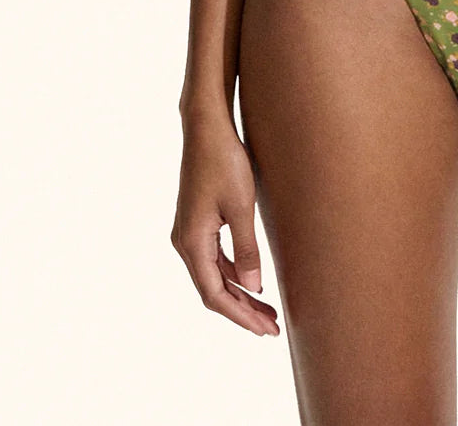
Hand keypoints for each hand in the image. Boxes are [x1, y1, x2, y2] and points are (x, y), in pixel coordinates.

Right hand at [171, 113, 279, 336]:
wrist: (207, 129)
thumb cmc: (225, 162)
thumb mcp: (241, 207)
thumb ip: (247, 250)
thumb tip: (254, 288)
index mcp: (192, 242)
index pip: (215, 294)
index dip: (241, 315)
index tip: (265, 329)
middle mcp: (185, 242)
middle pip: (213, 290)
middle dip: (242, 310)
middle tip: (272, 327)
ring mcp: (189, 233)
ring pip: (213, 276)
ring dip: (239, 294)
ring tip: (267, 310)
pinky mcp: (197, 223)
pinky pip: (213, 259)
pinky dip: (233, 274)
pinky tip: (252, 281)